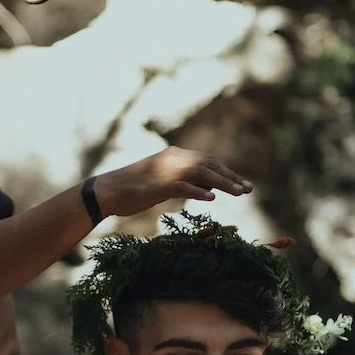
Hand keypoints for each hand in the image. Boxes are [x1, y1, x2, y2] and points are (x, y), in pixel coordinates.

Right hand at [99, 146, 251, 217]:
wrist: (107, 191)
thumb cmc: (133, 189)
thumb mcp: (164, 182)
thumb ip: (186, 181)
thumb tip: (210, 188)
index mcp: (174, 155)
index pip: (207, 161)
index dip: (226, 172)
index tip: (242, 183)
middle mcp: (172, 158)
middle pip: (209, 165)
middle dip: (230, 177)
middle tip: (248, 189)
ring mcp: (165, 170)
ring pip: (201, 173)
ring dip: (222, 183)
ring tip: (239, 193)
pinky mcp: (157, 185)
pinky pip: (182, 186)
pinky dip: (198, 191)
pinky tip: (212, 199)